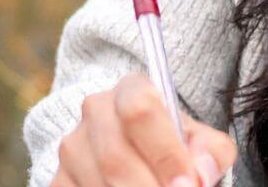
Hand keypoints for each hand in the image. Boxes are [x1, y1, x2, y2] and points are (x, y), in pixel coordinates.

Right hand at [50, 72, 236, 186]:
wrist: (132, 147)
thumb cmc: (171, 142)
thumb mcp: (198, 138)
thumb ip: (209, 151)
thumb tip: (201, 173)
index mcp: (131, 89)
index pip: (140, 110)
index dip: (165, 153)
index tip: (188, 183)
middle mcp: (95, 111)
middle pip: (116, 159)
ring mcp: (72, 146)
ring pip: (100, 183)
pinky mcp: (58, 179)